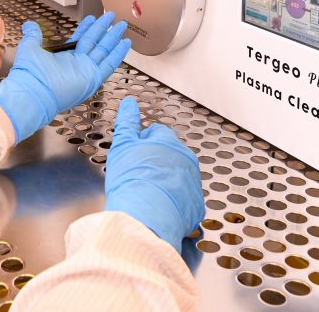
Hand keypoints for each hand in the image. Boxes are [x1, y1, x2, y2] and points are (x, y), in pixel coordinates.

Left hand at [0, 12, 130, 143]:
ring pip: (104, 50)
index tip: (93, 17)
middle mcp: (77, 64)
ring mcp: (86, 71)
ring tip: (123, 25)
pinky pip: (109, 64)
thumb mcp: (30, 47)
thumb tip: (30, 25)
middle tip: (113, 17)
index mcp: (64, 57)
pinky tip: (125, 43)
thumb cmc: (30, 75)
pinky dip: (118, 53)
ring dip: (114, 37)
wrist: (33, 92)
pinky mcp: (93, 78)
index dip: (87, 28)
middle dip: (104, 29)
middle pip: (95, 42)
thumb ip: (33, 35)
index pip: (80, 39)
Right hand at [104, 98, 204, 253]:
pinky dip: (173, 202)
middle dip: (157, 161)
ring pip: (179, 176)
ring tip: (146, 192)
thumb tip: (129, 103)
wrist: (144, 216)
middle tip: (138, 174)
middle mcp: (186, 159)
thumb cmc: (131, 178)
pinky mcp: (196, 206)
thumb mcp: (122, 144)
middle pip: (170, 155)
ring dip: (166, 181)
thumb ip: (127, 122)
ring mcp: (193, 183)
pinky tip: (158, 207)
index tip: (133, 155)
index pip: (157, 133)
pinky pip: (185, 200)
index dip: (142, 142)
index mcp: (168, 142)